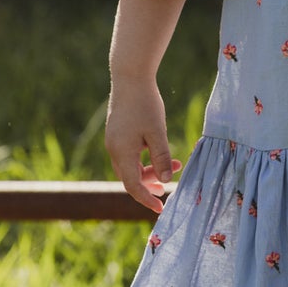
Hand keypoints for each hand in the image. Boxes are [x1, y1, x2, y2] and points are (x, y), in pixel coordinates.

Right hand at [105, 77, 176, 213]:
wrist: (130, 78)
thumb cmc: (145, 104)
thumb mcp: (157, 132)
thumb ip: (160, 157)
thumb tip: (165, 181)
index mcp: (122, 152)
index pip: (132, 186)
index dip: (146, 199)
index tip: (160, 209)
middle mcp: (114, 150)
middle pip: (130, 178)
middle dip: (151, 184)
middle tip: (170, 185)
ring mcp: (114, 141)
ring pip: (130, 166)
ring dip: (150, 170)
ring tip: (173, 165)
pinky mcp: (117, 134)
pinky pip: (129, 155)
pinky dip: (144, 160)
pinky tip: (159, 154)